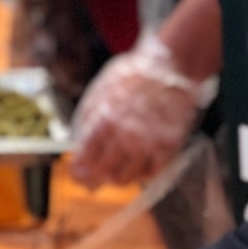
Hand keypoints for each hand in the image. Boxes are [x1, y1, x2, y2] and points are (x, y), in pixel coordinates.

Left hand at [71, 38, 213, 187]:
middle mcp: (123, 137)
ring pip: (125, 178)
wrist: (170, 66)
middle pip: (102, 173)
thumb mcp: (100, 90)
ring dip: (117, 178)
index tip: (77, 175)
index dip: (78, 172)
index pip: (84, 159)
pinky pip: (151, 174)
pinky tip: (138, 166)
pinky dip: (141, 174)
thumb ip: (88, 118)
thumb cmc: (133, 75)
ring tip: (115, 170)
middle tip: (92, 182)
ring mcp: (147, 144)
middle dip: (93, 180)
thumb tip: (78, 142)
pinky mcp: (168, 148)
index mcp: (102, 121)